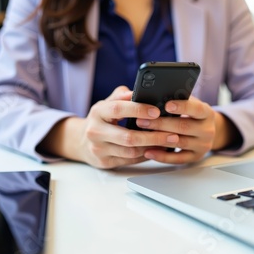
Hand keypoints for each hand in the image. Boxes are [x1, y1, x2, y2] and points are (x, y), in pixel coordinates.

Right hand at [38, 86, 179, 168]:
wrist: (81, 141)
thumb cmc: (102, 119)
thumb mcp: (107, 103)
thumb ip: (122, 96)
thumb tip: (138, 90)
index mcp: (98, 112)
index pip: (118, 110)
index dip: (138, 110)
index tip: (157, 110)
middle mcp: (95, 131)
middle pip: (128, 137)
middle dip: (153, 136)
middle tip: (172, 133)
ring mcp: (99, 149)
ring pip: (131, 151)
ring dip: (152, 147)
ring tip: (169, 142)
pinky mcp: (104, 162)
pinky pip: (130, 160)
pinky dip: (146, 155)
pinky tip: (158, 150)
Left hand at [135, 96, 235, 163]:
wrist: (205, 132)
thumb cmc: (192, 115)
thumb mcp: (190, 105)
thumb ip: (178, 100)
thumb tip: (155, 95)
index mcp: (207, 113)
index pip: (196, 109)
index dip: (182, 107)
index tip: (167, 105)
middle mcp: (207, 130)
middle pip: (184, 127)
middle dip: (161, 123)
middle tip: (142, 120)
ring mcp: (202, 145)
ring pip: (179, 142)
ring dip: (159, 139)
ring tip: (142, 135)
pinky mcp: (195, 157)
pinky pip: (177, 159)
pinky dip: (162, 156)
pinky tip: (148, 152)